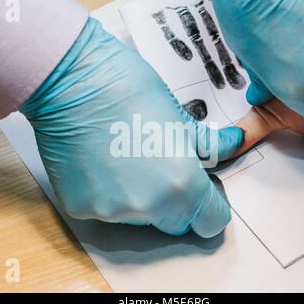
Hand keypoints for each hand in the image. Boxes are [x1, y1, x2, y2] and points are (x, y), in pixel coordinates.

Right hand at [19, 18, 243, 237]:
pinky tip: (102, 162)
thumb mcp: (179, 116)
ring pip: (140, 217)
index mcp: (182, 185)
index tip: (202, 188)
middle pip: (175, 222)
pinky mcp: (81, 208)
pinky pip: (108, 210)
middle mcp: (148, 207)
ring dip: (141, 197)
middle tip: (163, 165)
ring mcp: (111, 211)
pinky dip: (109, 193)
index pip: (211, 221)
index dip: (210, 205)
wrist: (71, 80)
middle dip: (176, 201)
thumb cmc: (127, 88)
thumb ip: (209, 145)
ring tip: (127, 157)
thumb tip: (233, 144)